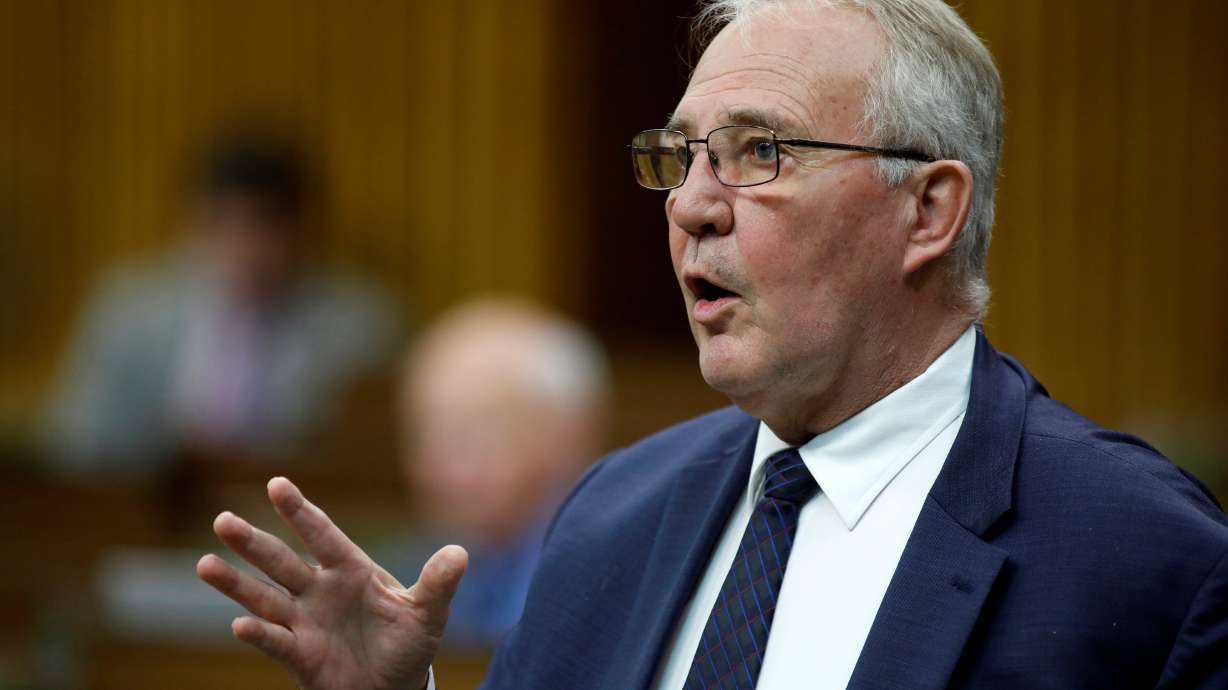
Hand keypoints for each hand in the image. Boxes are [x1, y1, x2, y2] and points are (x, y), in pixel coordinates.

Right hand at [197, 476, 466, 689]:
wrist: (394, 688)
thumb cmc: (409, 642)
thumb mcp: (428, 612)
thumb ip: (439, 583)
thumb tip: (460, 553)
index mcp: (351, 570)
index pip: (322, 535)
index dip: (300, 511)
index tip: (277, 484)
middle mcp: (321, 591)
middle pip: (282, 561)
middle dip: (253, 543)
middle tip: (222, 519)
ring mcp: (306, 622)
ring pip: (265, 597)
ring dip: (236, 583)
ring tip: (205, 563)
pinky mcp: (301, 656)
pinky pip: (276, 642)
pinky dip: (260, 633)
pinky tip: (241, 623)